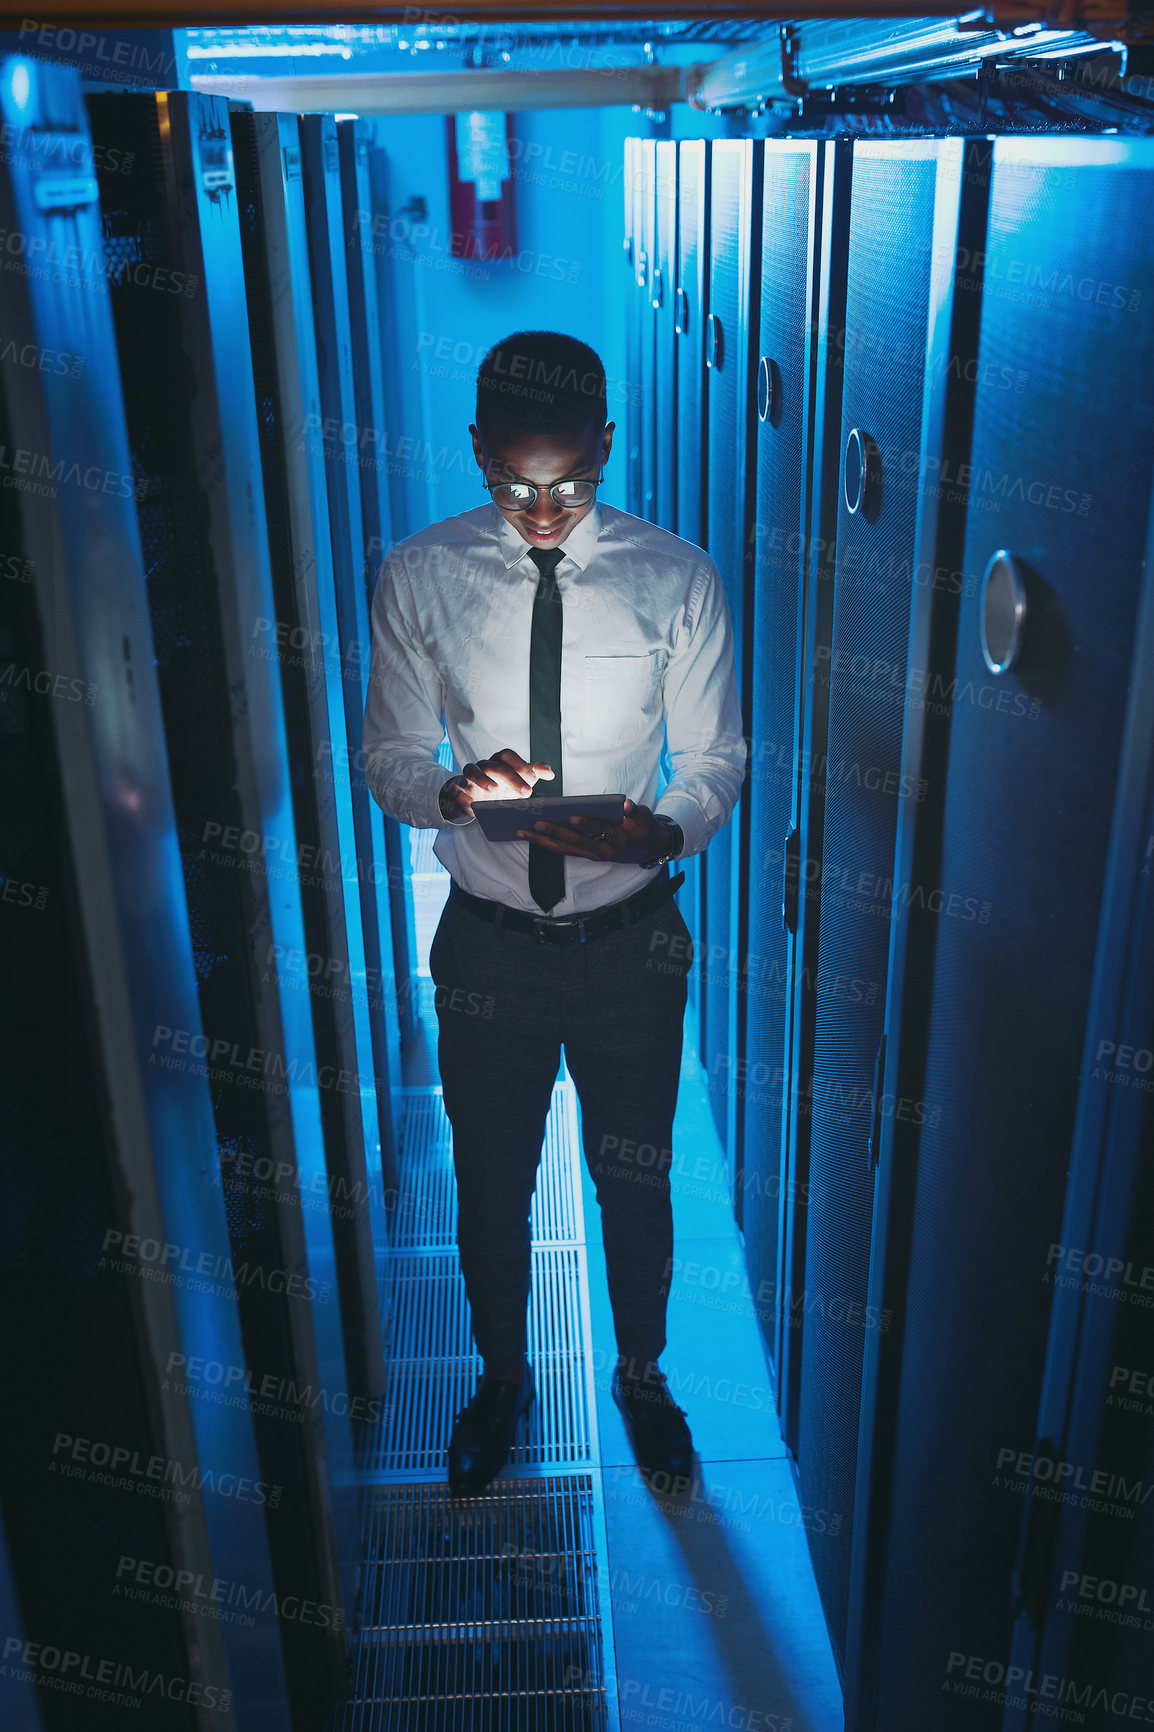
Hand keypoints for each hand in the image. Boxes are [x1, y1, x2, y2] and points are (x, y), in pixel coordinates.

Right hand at [439, 747, 554, 819]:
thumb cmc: (501, 786)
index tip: (534, 779)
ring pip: (472, 770)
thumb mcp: (518, 780)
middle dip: (512, 776)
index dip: (521, 765)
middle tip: (526, 792)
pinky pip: (455, 787)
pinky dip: (460, 795)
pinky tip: (470, 804)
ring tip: (494, 790)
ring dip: (483, 779)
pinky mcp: (458, 788)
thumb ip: (533, 773)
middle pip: (496, 764)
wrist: (477, 798)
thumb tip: (549, 772)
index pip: (509, 756)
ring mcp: (469, 776)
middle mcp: (484, 765)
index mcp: (499, 761)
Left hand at [515, 798, 675, 862]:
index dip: (587, 824)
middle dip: (555, 833)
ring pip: (565, 849)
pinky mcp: (588, 855)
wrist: (650, 848)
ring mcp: (594, 854)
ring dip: (543, 841)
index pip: (601, 830)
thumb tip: (626, 805)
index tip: (572, 816)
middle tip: (535, 823)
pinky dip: (548, 844)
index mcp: (619, 838)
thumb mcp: (645, 816)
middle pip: (575, 842)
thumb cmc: (644, 826)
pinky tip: (532, 836)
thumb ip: (634, 810)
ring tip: (523, 831)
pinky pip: (565, 851)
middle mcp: (604, 850)